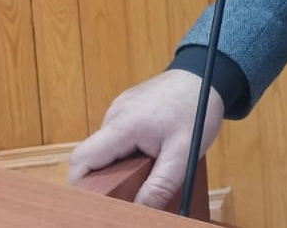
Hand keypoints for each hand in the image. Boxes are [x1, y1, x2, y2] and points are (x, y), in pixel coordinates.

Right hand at [66, 70, 225, 207]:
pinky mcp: (127, 108)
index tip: (92, 204)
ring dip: (119, 165)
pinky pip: (118, 136)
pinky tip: (148, 154)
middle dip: (104, 179)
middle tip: (124, 196)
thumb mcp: (184, 154)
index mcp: (122, 125)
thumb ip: (160, 186)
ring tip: (144, 172)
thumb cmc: (197, 108)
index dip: (79, 185)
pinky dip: (127, 151)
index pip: (82, 158)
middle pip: (93, 156)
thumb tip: (140, 210)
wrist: (207, 74)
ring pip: (107, 147)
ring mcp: (119, 109)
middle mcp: (114, 114)